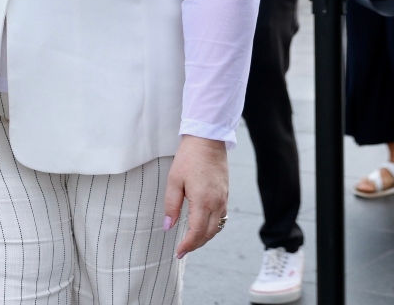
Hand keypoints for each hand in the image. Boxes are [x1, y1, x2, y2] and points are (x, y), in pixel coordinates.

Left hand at [164, 135, 227, 257]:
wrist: (207, 142)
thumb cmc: (188, 159)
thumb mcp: (174, 181)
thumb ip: (171, 205)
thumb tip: (168, 226)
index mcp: (203, 201)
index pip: (197, 232)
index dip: (188, 245)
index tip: (178, 252)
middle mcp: (216, 203)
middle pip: (209, 233)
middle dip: (195, 244)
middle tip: (182, 250)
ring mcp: (223, 199)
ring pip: (217, 227)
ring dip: (204, 237)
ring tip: (190, 241)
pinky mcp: (225, 195)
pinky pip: (221, 217)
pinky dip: (212, 227)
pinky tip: (202, 226)